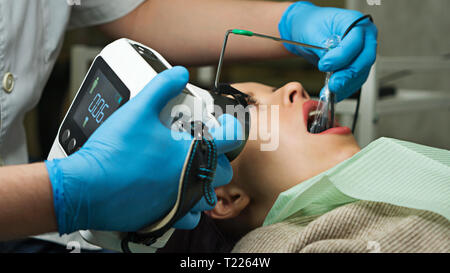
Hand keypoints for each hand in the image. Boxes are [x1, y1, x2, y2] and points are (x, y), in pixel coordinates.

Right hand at [45, 67, 241, 233]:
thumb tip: (179, 74)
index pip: (232, 137)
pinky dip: (189, 206)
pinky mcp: (168, 217)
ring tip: (187, 170)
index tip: (224, 125)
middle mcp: (192, 180)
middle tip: (199, 148)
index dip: (232, 126)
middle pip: (224, 170)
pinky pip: (192, 217)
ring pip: (210, 195)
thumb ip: (161, 88)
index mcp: (192, 153)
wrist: (86, 188)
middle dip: (216, 157)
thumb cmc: (112, 152)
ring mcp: (182, 201)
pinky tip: (177, 193)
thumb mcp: (137, 110)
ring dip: (204, 182)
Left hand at [279, 1, 377, 101]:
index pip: (356, 42)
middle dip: (347, 75)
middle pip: (364, 60)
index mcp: (356, 22)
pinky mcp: (357, 66)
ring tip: (329, 92)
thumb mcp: (313, 32)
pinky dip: (344, 89)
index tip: (325, 65)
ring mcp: (363, 53)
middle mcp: (365, 37)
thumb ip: (324, 48)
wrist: (308, 32)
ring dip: (345, 86)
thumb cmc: (312, 25)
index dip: (341, 56)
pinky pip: (355, 81)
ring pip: (361, 73)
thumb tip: (330, 64)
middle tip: (332, 85)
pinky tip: (334, 95)